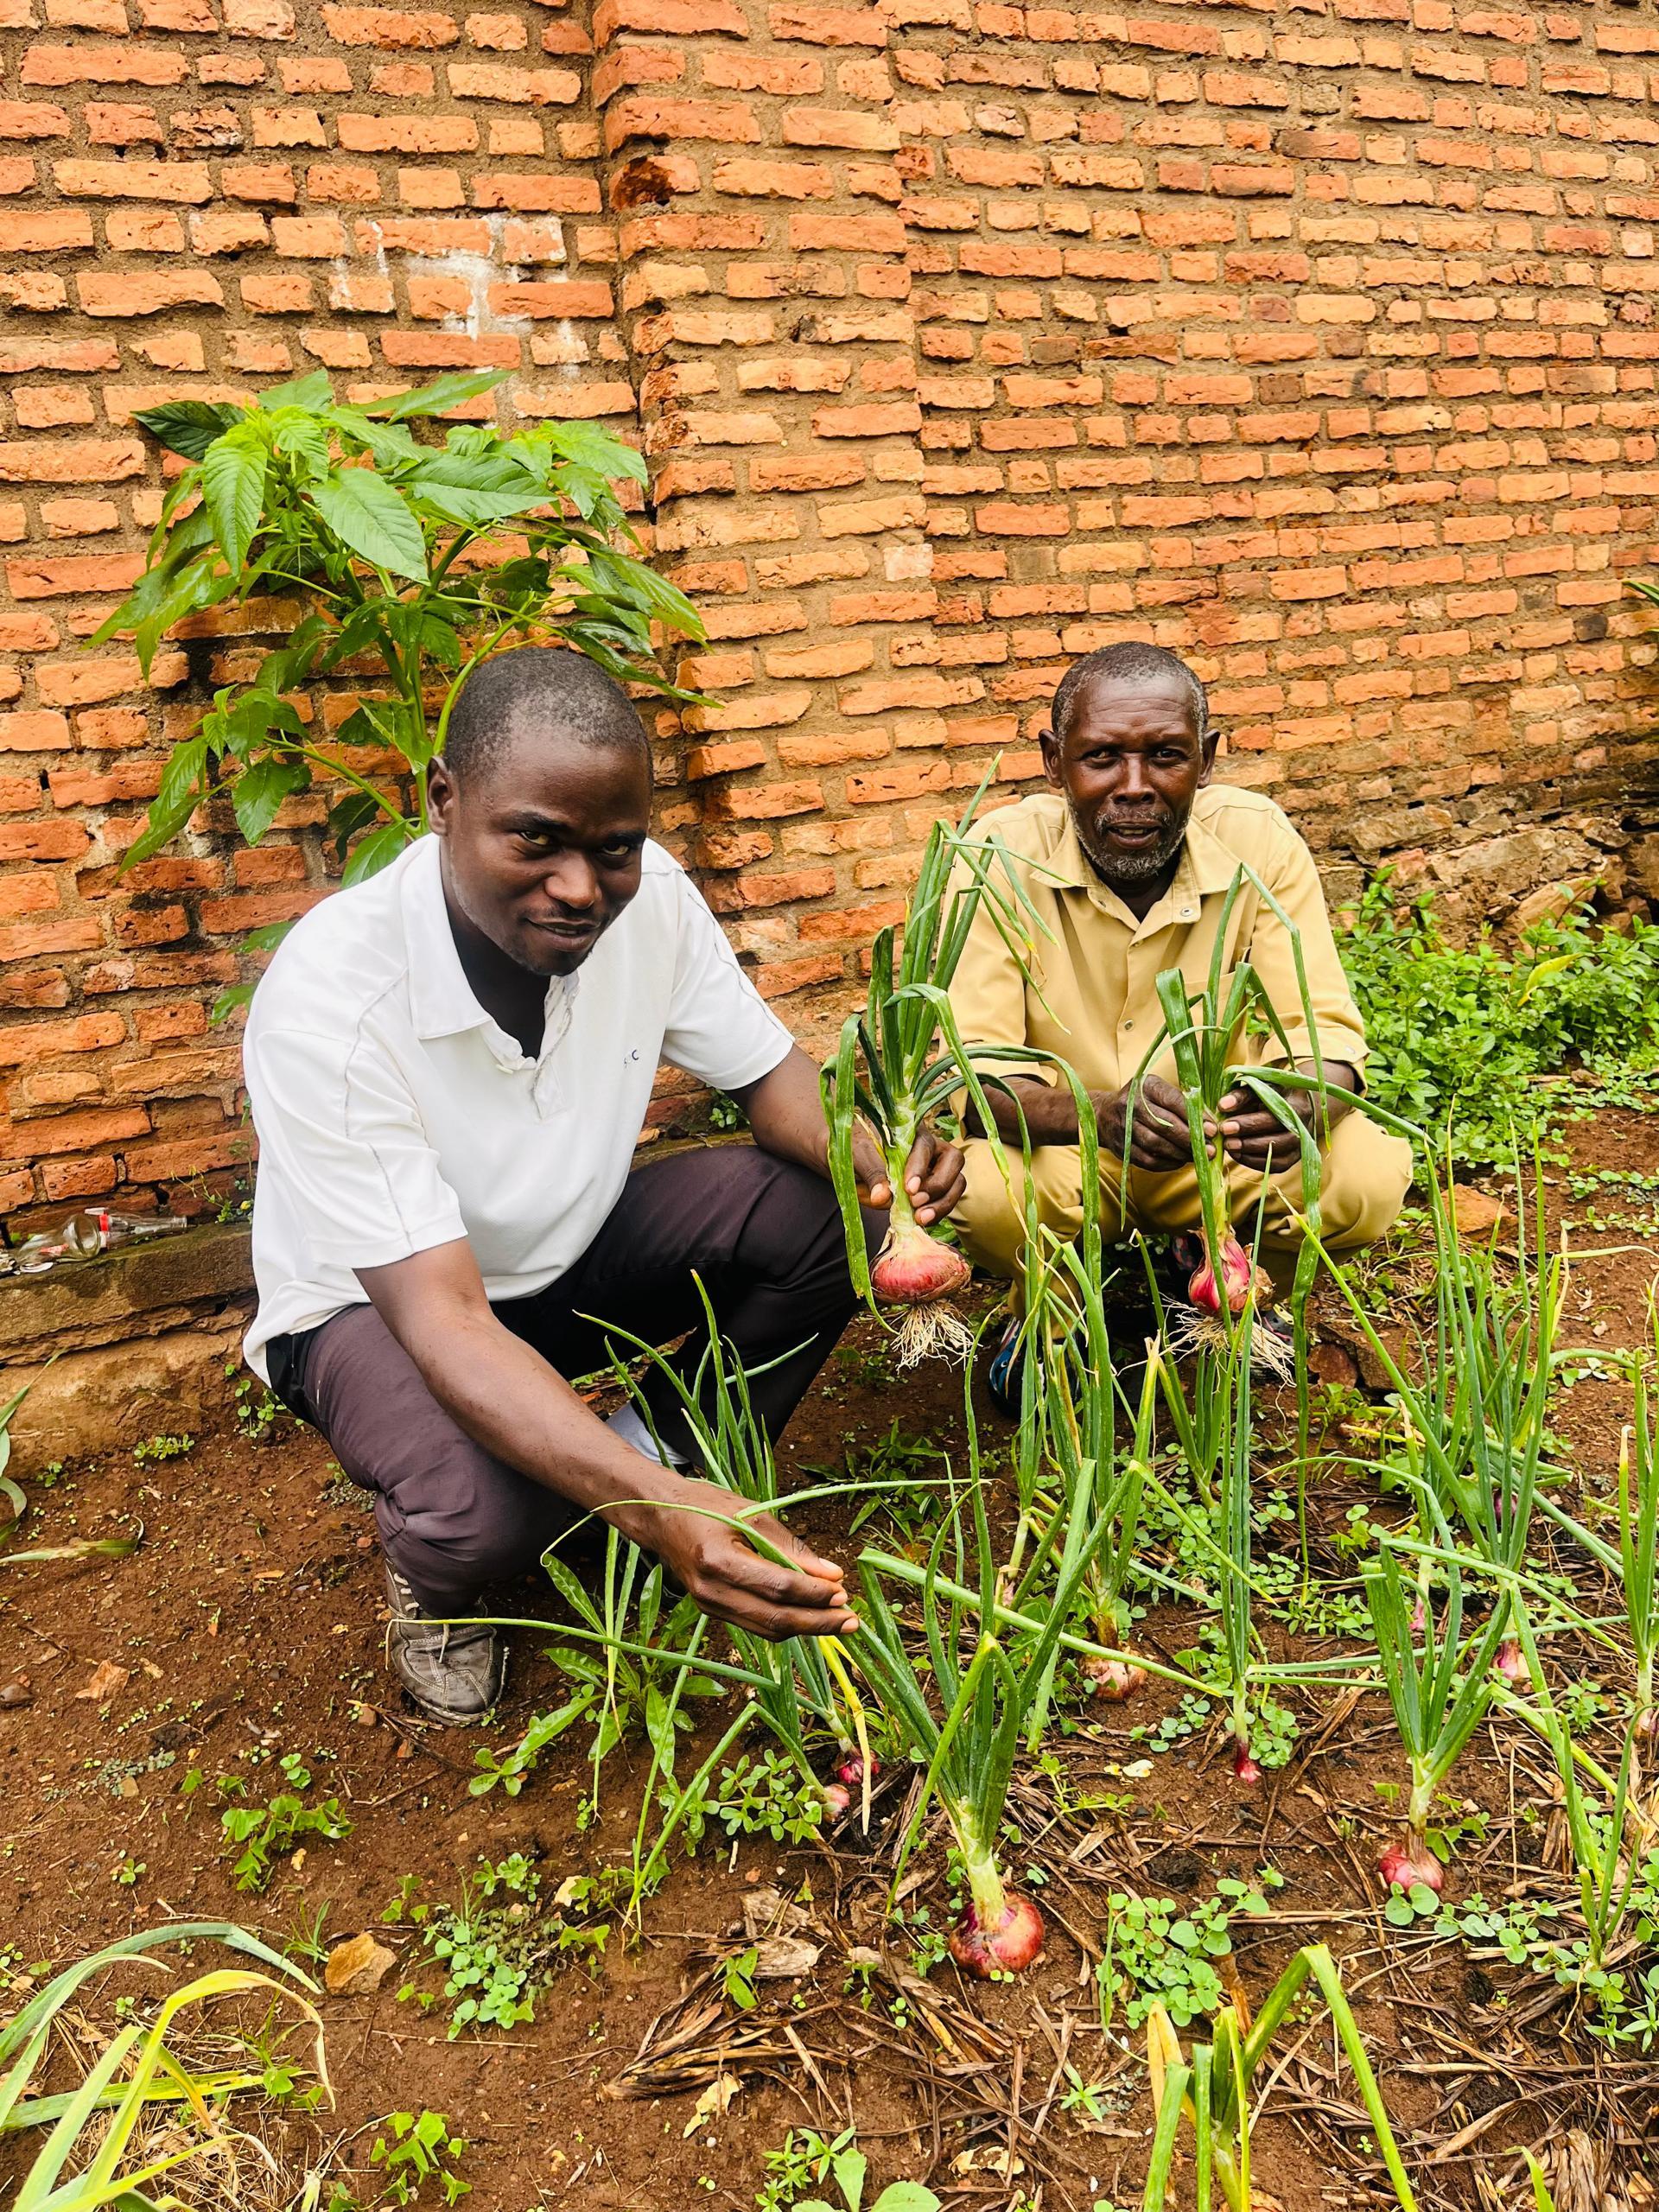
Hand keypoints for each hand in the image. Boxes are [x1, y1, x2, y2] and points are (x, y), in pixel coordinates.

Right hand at [621, 1475, 857, 1641]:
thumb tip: (832, 1574)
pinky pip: (755, 1625)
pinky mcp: (712, 1611)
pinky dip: (784, 1622)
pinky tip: (809, 1616)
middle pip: (774, 1618)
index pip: (777, 1588)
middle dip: (817, 1622)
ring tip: (838, 1621)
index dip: (814, 1595)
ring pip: (766, 1629)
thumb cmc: (706, 1506)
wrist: (660, 1517)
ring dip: (805, 1628)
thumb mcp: (751, 1515)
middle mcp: (712, 1592)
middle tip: (851, 1620)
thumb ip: (791, 1547)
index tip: (843, 1593)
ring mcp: (709, 1606)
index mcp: (719, 1561)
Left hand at [855, 1126, 965, 1225]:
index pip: (925, 1145)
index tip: (909, 1188)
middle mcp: (932, 1149)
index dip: (920, 1167)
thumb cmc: (858, 1155)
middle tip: (916, 1202)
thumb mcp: (858, 1159)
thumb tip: (882, 1196)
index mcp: (912, 1133)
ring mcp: (938, 1170)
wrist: (857, 1170)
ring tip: (921, 1218)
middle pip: (954, 1160)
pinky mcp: (937, 1191)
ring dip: (943, 1203)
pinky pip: (948, 1201)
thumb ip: (871, 1174)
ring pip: (957, 1182)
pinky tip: (921, 1221)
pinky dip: (938, 1213)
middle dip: (938, 1184)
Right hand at [1101, 1075, 1206, 1173]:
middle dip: (1191, 1139)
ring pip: (1156, 1144)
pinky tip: (1180, 1161)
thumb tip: (1210, 1124)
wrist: (1104, 1115)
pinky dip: (1167, 1163)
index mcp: (1145, 1086)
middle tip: (1210, 1149)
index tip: (1212, 1129)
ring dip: (1180, 1153)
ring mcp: (1124, 1127)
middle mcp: (1131, 1105)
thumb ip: (1182, 1104)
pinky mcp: (1121, 1146)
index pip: (1173, 1101)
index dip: (1194, 1117)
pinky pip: (1147, 1160)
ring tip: (1197, 1157)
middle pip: (1165, 1125)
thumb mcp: (1158, 1092)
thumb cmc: (1142, 1102)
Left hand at [1217, 1086, 1314, 1174]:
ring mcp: (1301, 1143)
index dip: (1250, 1121)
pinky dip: (1255, 1162)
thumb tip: (1223, 1106)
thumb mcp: (1258, 1085)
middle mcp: (1304, 1125)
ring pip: (1279, 1155)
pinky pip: (1276, 1165)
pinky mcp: (1293, 1157)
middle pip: (1280, 1138)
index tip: (1224, 1121)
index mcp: (1298, 1102)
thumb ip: (1241, 1095)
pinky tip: (1237, 1154)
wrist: (1289, 1102)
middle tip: (1225, 1136)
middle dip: (1249, 1139)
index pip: (1276, 1116)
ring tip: (1228, 1145)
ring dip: (1251, 1152)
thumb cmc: (1270, 1090)